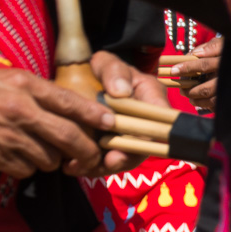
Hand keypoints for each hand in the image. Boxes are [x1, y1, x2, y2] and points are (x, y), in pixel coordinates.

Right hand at [0, 68, 118, 179]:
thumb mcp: (4, 78)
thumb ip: (35, 92)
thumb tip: (66, 108)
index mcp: (25, 86)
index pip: (71, 102)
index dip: (96, 116)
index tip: (110, 124)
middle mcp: (22, 111)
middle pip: (70, 138)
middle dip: (86, 151)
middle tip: (89, 156)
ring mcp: (10, 137)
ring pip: (51, 158)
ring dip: (52, 159)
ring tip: (40, 150)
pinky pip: (28, 170)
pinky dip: (27, 167)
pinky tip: (16, 156)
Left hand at [90, 50, 168, 173]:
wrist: (90, 79)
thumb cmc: (105, 71)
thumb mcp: (108, 63)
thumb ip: (113, 71)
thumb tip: (120, 91)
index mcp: (153, 100)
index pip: (159, 123)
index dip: (145, 140)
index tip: (125, 147)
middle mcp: (147, 122)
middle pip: (143, 147)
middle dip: (124, 159)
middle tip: (105, 164)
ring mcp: (131, 136)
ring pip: (123, 158)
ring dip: (103, 166)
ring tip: (81, 168)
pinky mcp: (114, 145)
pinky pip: (107, 160)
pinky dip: (91, 165)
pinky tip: (70, 165)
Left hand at [176, 35, 221, 111]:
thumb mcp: (227, 44)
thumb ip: (211, 47)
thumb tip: (194, 53)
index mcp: (227, 61)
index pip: (204, 65)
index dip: (187, 68)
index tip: (173, 70)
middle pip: (206, 89)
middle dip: (190, 91)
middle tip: (181, 90)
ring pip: (212, 100)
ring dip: (197, 100)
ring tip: (190, 97)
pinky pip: (220, 106)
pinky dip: (209, 106)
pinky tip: (202, 103)